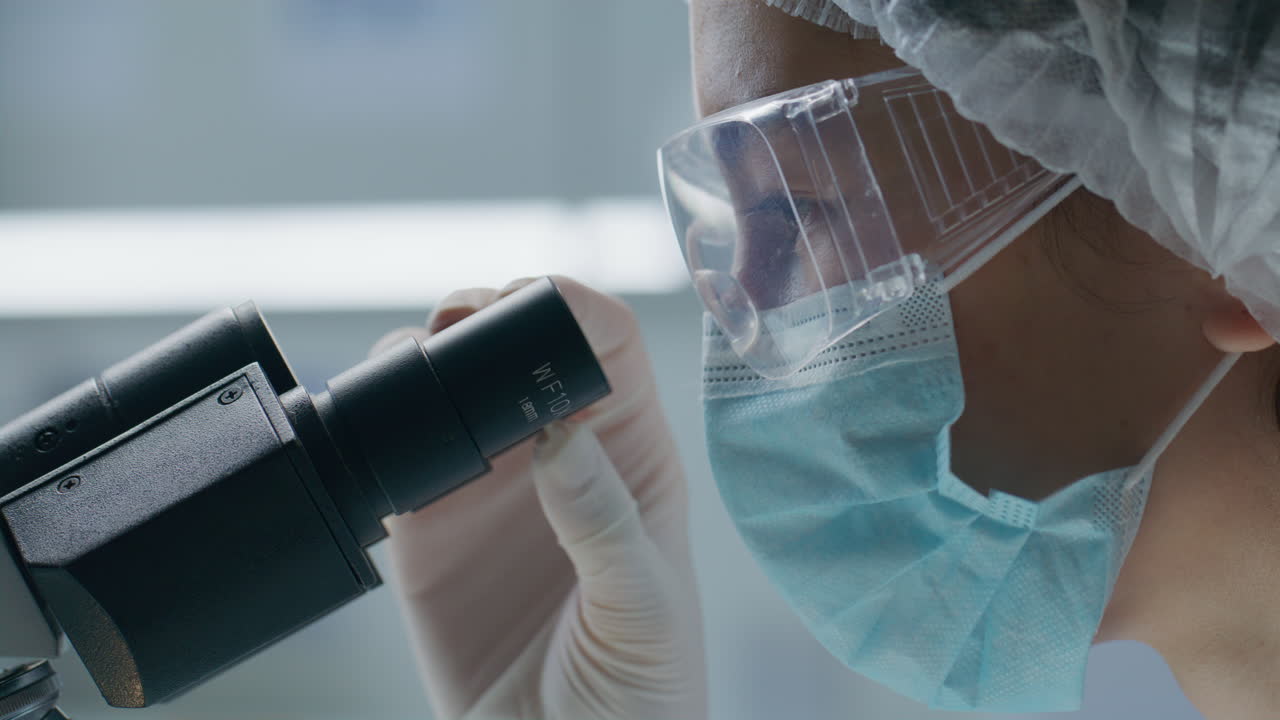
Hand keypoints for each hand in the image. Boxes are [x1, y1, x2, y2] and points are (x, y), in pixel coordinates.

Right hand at [373, 277, 706, 719]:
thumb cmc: (641, 697)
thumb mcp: (643, 610)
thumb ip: (606, 522)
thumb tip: (560, 435)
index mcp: (630, 458)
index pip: (609, 345)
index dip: (572, 308)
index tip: (531, 303)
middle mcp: (558, 457)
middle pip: (521, 345)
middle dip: (487, 313)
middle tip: (456, 322)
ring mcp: (488, 488)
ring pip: (452, 384)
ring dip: (426, 355)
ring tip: (413, 366)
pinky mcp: (426, 529)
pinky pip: (398, 451)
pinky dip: (380, 422)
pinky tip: (380, 425)